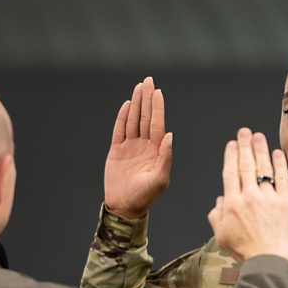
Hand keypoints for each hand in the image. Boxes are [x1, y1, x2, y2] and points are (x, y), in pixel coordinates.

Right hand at [103, 76, 172, 218]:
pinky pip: (119, 131)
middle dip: (147, 99)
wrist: (125, 207)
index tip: (158, 91)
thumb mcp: (159, 179)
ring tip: (138, 87)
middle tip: (148, 81)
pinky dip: (122, 118)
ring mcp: (130, 147)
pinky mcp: (116, 151)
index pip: (157, 124)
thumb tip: (170, 135)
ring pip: (133, 120)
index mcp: (156, 151)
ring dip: (136, 104)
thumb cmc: (145, 196)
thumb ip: (165, 157)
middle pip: (145, 117)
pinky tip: (127, 105)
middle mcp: (144, 145)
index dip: (158, 107)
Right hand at [208, 128, 287, 261]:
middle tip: (244, 132)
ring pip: (263, 168)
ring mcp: (268, 198)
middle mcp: (249, 197)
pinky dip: (279, 163)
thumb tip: (219, 201)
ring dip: (260, 149)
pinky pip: (282, 178)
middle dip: (244, 145)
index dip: (231, 155)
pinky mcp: (285, 202)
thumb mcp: (221, 235)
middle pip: (246, 164)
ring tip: (259, 136)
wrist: (267, 260)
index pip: (230, 172)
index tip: (232, 144)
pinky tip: (277, 152)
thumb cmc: (244, 250)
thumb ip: (216, 216)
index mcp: (232, 203)